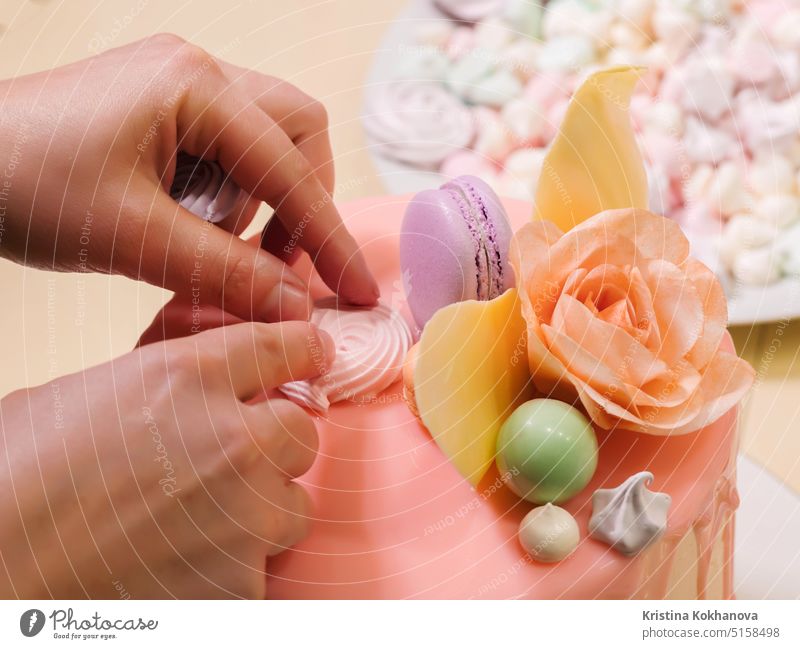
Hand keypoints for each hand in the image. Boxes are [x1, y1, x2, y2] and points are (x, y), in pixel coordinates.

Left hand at [0, 34, 378, 320]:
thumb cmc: (23, 184)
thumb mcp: (134, 238)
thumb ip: (227, 273)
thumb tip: (297, 305)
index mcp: (195, 87)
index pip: (292, 170)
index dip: (328, 237)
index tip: (355, 289)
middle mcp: (198, 73)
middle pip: (297, 134)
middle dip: (302, 202)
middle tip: (278, 262)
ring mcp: (180, 86)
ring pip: (267, 143)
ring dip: (262, 202)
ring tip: (218, 245)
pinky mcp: (164, 109)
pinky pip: (228, 152)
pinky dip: (230, 196)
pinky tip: (193, 224)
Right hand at [0, 322, 332, 597]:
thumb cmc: (22, 469)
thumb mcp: (93, 389)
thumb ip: (168, 379)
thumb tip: (208, 386)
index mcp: (191, 376)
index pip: (283, 347)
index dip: (302, 349)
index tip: (313, 354)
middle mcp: (232, 438)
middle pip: (301, 431)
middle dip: (273, 442)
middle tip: (234, 460)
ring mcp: (243, 513)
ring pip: (295, 503)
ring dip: (264, 507)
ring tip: (210, 519)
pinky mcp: (239, 580)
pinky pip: (264, 565)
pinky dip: (235, 565)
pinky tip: (188, 562)